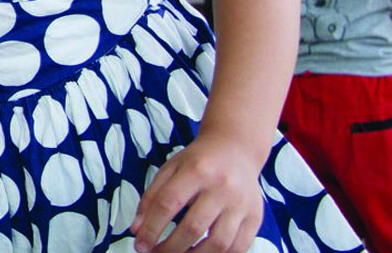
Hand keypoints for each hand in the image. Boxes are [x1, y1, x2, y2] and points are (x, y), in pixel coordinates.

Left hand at [131, 138, 265, 252]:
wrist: (236, 149)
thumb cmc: (198, 161)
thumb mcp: (170, 169)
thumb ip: (151, 197)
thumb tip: (136, 230)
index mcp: (197, 169)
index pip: (168, 204)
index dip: (151, 229)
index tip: (140, 245)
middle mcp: (223, 187)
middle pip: (193, 227)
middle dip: (170, 248)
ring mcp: (242, 203)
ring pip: (219, 243)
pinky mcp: (255, 217)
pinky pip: (239, 247)